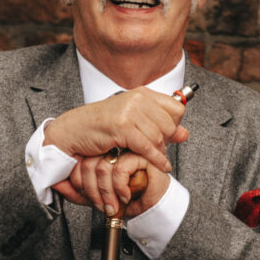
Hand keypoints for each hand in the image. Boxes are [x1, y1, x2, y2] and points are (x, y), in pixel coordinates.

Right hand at [43, 87, 187, 174]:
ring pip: (159, 137)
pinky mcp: (122, 128)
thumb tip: (185, 134)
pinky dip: (157, 159)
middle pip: (170, 124)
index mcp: (141, 93)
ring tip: (154, 157)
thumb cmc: (102, 127)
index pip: (176, 108)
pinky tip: (162, 166)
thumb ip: (160, 127)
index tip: (168, 135)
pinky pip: (148, 147)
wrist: (74, 131)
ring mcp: (129, 112)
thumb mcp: (134, 123)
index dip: (175, 125)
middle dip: (167, 141)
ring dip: (159, 152)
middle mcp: (137, 99)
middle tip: (159, 150)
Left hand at [54, 151, 169, 217]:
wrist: (151, 207)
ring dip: (106, 193)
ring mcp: (124, 149)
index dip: (80, 186)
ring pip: (100, 168)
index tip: (90, 201)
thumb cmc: (126, 201)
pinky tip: (126, 196)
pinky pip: (119, 169)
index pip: (77, 164)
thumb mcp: (94, 198)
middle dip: (92, 193)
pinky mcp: (139, 154)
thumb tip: (54, 184)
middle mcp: (109, 150)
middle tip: (103, 206)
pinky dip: (120, 187)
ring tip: (114, 204)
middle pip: (86, 166)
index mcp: (97, 155)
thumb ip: (75, 192)